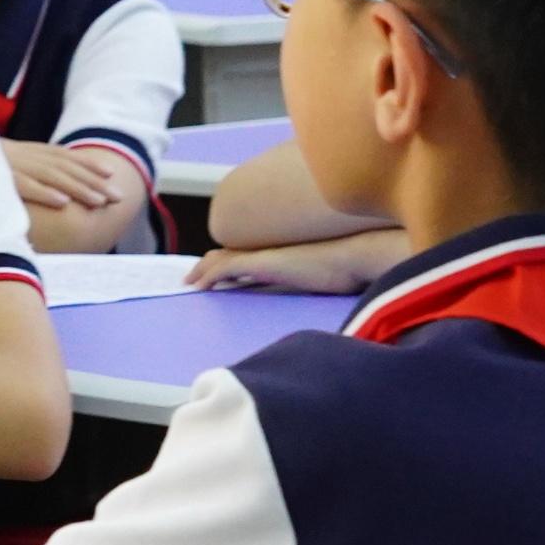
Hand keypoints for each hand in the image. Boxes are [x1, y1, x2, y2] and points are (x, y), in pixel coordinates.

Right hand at [1, 142, 133, 213]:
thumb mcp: (2, 162)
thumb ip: (24, 168)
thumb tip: (48, 184)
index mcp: (25, 150)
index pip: (62, 155)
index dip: (87, 163)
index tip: (110, 172)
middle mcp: (23, 155)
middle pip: (64, 167)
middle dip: (93, 181)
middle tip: (117, 196)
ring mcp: (11, 166)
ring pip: (51, 176)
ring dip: (77, 187)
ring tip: (99, 201)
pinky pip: (25, 187)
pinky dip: (45, 193)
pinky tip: (63, 202)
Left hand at [192, 235, 398, 295]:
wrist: (355, 257)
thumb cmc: (347, 270)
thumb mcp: (323, 280)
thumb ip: (311, 283)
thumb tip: (316, 292)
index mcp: (281, 256)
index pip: (246, 258)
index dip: (228, 266)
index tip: (216, 279)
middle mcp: (269, 251)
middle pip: (228, 255)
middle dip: (209, 267)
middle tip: (192, 279)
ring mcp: (265, 255)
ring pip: (222, 259)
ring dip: (203, 270)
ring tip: (189, 282)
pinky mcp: (262, 262)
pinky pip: (226, 267)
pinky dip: (210, 275)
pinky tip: (199, 286)